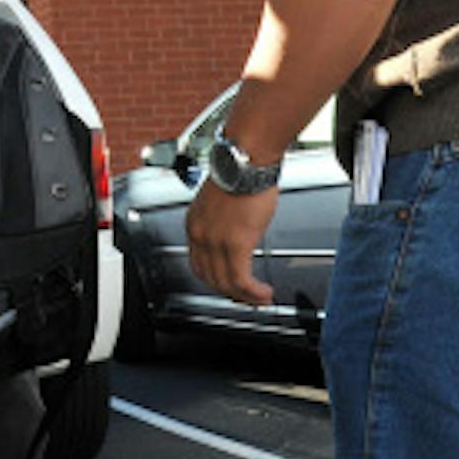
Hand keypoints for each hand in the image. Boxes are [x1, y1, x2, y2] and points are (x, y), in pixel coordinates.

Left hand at [184, 182, 278, 305]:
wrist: (247, 160)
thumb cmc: (240, 172)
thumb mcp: (222, 201)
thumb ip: (223, 221)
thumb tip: (237, 235)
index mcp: (194, 223)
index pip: (198, 264)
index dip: (215, 279)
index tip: (230, 285)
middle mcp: (199, 234)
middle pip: (209, 278)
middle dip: (230, 293)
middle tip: (247, 298)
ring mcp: (215, 241)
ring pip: (225, 284)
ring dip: (244, 297)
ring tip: (260, 298)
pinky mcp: (236, 243)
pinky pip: (240, 280)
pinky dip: (252, 292)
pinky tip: (263, 293)